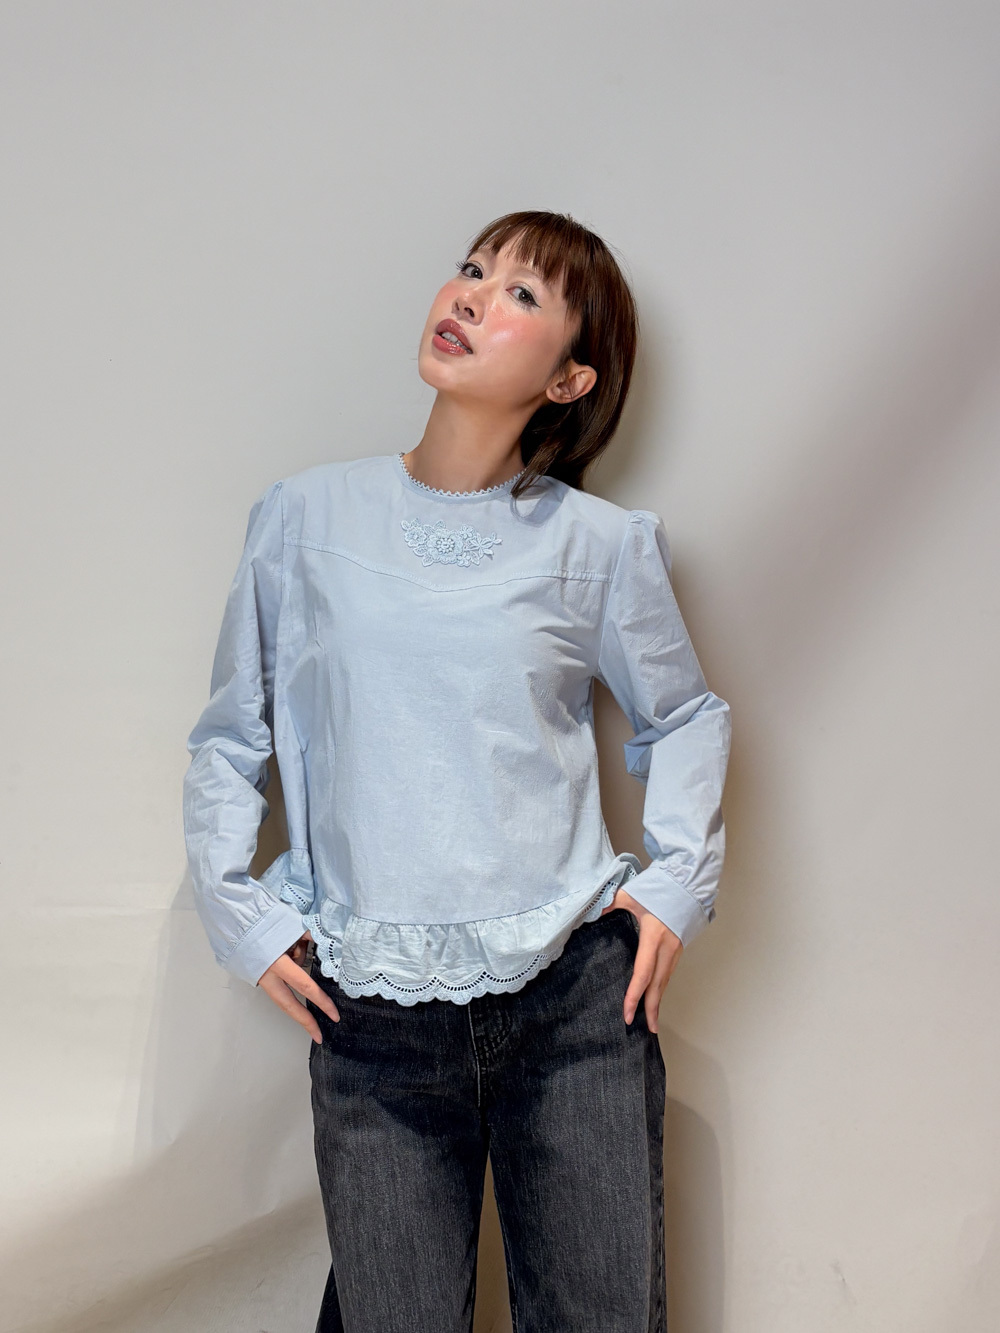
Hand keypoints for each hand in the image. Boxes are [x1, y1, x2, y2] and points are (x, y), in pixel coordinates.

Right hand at [257, 930, 340, 1042]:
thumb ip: (310, 939)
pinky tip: (291, 959)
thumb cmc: (264, 921)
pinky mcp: (257, 975)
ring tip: (305, 986)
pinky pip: (279, 983)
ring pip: (283, 995)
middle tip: (319, 1034)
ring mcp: (260, 977)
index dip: (321, 1002)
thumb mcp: (292, 927)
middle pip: (289, 1005)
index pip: (306, 986)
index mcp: (277, 963)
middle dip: (305, 1020)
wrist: (234, 919)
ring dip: (297, 999)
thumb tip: (330, 946)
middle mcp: (267, 975)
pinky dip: (288, 980)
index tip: (334, 1015)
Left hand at [600, 889, 681, 1032]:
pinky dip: (661, 987)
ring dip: (658, 1000)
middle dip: (651, 1009)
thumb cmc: (659, 889)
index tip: (628, 1014)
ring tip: (652, 1020)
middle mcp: (666, 948)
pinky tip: (656, 996)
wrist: (686, 884)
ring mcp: (675, 950)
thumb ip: (610, 903)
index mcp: (653, 937)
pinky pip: (668, 973)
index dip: (634, 996)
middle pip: (657, 985)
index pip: (642, 974)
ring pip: (665, 981)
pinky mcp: (678, 948)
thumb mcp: (631, 895)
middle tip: (647, 1030)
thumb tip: (591, 911)